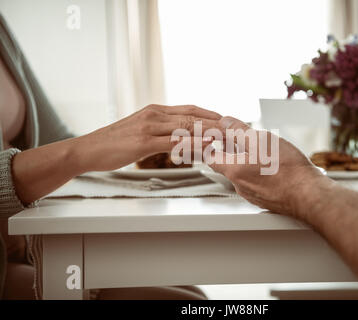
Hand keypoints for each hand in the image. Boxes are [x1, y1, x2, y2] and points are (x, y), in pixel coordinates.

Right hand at [74, 104, 221, 171]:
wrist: (88, 149)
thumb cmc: (113, 143)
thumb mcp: (140, 132)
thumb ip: (159, 132)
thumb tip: (178, 139)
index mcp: (155, 111)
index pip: (190, 109)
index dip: (210, 114)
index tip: (227, 120)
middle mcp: (155, 114)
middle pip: (193, 115)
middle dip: (217, 122)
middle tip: (236, 128)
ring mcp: (149, 126)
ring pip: (187, 126)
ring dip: (210, 131)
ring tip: (229, 137)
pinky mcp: (144, 141)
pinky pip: (174, 141)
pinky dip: (193, 143)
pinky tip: (206, 146)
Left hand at [206, 116, 329, 218]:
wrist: (308, 195)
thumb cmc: (286, 169)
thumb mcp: (261, 140)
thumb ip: (239, 130)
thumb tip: (225, 122)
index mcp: (234, 170)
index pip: (210, 157)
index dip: (210, 144)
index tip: (215, 136)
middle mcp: (239, 185)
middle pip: (227, 165)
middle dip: (231, 150)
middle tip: (239, 138)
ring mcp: (252, 194)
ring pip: (243, 174)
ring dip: (247, 161)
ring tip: (261, 150)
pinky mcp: (265, 200)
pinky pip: (257, 183)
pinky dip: (259, 172)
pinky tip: (273, 165)